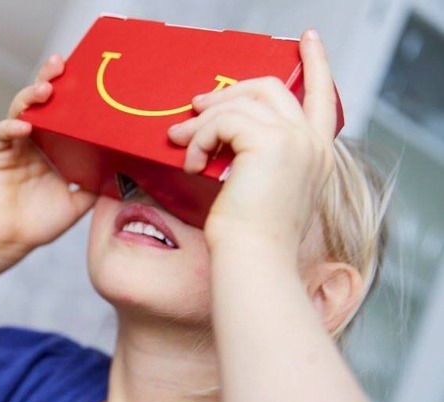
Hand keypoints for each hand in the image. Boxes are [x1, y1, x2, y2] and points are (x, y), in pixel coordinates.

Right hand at [0, 54, 96, 260]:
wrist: (13, 241)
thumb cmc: (43, 221)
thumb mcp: (81, 200)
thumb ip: (99, 183)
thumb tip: (131, 173)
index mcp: (55, 145)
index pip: (63, 110)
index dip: (71, 90)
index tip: (86, 72)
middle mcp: (34, 139)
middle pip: (39, 100)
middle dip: (48, 78)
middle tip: (60, 64)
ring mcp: (15, 145)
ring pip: (20, 109)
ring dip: (31, 97)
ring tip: (46, 90)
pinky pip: (2, 135)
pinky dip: (11, 127)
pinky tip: (25, 125)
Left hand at [168, 30, 335, 251]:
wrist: (254, 261)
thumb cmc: (251, 238)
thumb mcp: (261, 189)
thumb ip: (256, 156)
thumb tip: (223, 132)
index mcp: (315, 155)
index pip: (322, 97)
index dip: (316, 64)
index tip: (308, 40)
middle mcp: (311, 143)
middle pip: (270, 88)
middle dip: (228, 91)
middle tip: (196, 106)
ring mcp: (294, 140)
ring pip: (240, 103)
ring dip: (203, 120)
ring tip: (179, 140)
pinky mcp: (269, 143)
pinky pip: (222, 121)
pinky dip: (200, 139)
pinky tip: (192, 163)